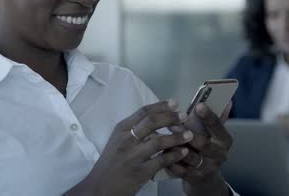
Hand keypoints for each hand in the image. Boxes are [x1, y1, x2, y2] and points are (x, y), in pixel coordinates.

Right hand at [67, 100, 192, 195]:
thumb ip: (134, 131)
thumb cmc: (111, 163)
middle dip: (171, 117)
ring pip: (159, 141)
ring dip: (177, 137)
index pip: (143, 112)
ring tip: (189, 135)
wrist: (99, 188)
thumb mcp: (117, 142)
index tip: (175, 102)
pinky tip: (183, 152)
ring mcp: (132, 156)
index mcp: (121, 129)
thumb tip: (158, 120)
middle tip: (184, 116)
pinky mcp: (139, 172)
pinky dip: (175, 155)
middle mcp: (126, 140)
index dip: (161, 105)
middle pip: (152, 122)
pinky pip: (162, 160)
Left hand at [167, 103, 232, 195]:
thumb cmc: (207, 149)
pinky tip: (159, 151)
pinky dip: (168, 159)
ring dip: (174, 145)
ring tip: (161, 136)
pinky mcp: (193, 178)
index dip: (208, 116)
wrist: (206, 180)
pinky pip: (178, 168)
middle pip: (202, 142)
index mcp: (224, 141)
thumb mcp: (214, 135)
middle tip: (172, 123)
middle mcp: (219, 155)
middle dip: (186, 132)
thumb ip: (217, 119)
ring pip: (188, 155)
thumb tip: (227, 101)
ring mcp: (206, 168)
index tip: (198, 105)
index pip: (218, 126)